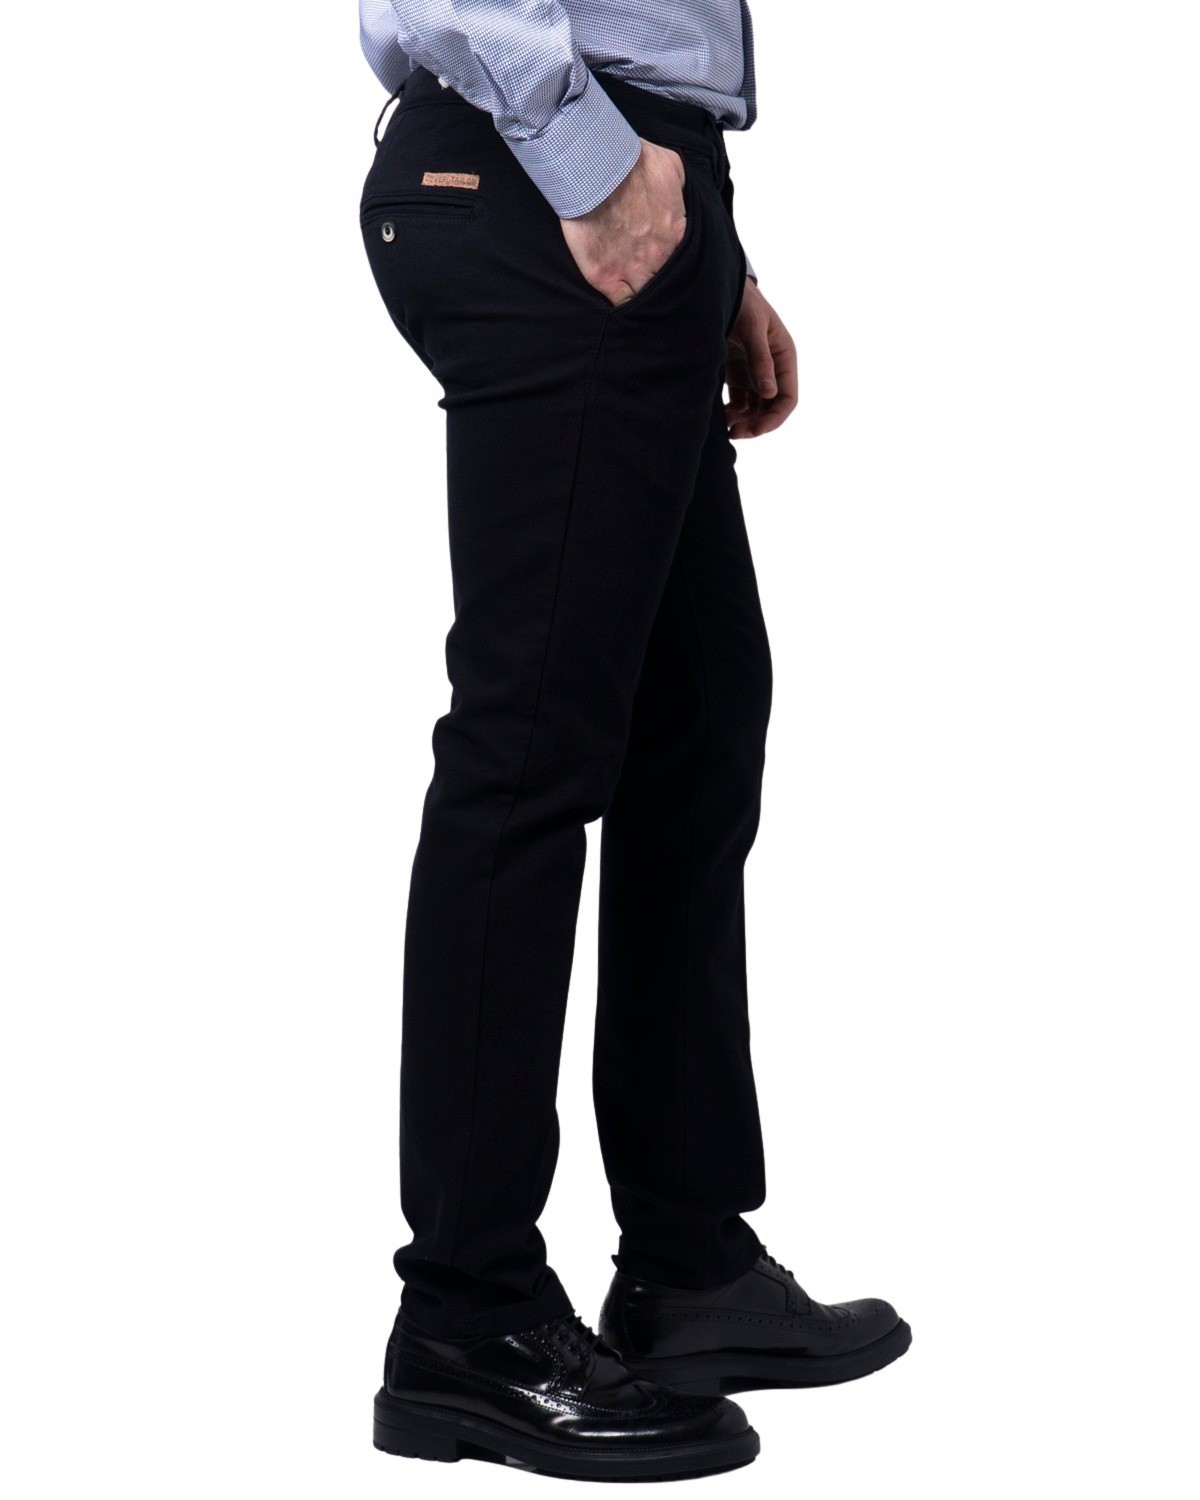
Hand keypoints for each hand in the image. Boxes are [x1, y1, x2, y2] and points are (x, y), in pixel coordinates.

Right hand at [560, 140, 685, 305]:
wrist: (596, 168)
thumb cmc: (630, 161)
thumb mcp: (669, 166)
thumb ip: (678, 186)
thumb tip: (679, 192)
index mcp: (677, 234)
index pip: (684, 263)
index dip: (675, 267)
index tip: (666, 263)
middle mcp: (659, 257)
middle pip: (666, 283)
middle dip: (662, 283)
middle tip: (653, 280)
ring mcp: (632, 269)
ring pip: (645, 296)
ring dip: (644, 295)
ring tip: (639, 295)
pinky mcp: (604, 276)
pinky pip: (620, 303)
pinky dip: (623, 304)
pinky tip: (622, 300)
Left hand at [725, 280, 797, 437]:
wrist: (720, 289)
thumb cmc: (742, 303)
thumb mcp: (752, 328)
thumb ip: (760, 360)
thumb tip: (769, 394)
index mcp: (785, 357)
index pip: (787, 399)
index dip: (773, 419)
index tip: (754, 431)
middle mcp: (773, 368)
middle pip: (770, 408)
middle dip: (756, 424)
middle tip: (734, 433)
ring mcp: (755, 372)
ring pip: (754, 408)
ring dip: (743, 420)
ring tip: (725, 426)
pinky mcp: (738, 373)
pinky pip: (739, 401)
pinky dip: (732, 411)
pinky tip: (719, 416)